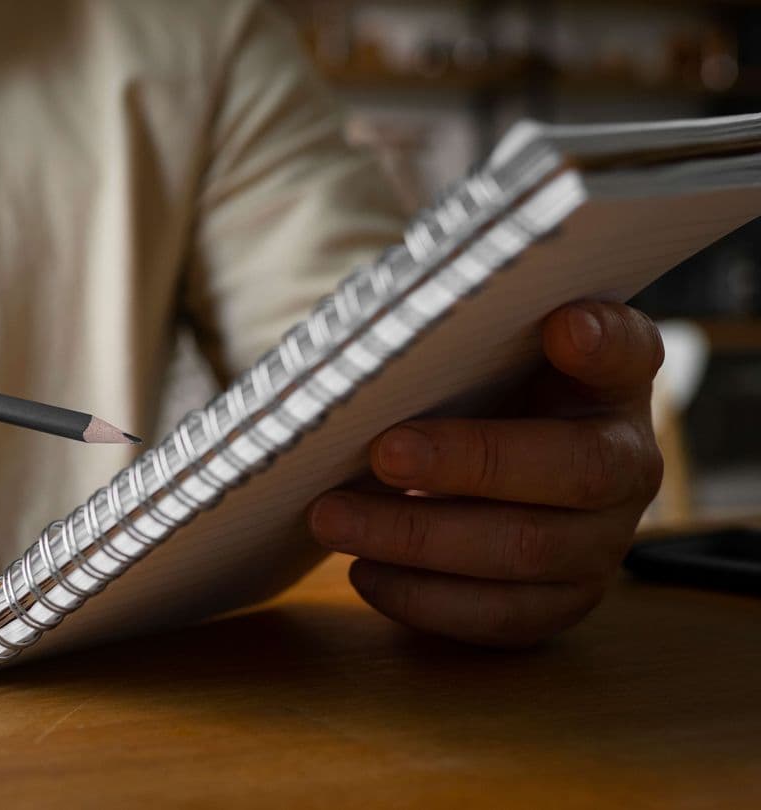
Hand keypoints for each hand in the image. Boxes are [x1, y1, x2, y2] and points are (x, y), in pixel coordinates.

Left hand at [307, 301, 664, 646]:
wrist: (488, 469)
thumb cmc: (479, 397)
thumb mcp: (483, 353)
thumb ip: (471, 331)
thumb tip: (418, 328)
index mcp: (612, 383)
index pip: (627, 352)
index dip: (601, 342)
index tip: (563, 326)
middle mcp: (627, 467)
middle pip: (570, 471)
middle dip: (466, 463)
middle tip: (381, 453)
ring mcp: (601, 545)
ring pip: (522, 552)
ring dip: (417, 538)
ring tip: (334, 518)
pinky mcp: (560, 603)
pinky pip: (497, 616)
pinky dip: (422, 598)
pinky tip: (363, 571)